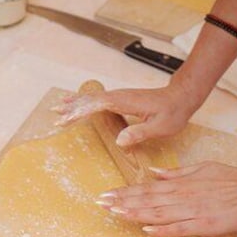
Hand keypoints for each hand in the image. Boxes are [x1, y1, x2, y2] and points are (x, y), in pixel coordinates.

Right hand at [54, 82, 201, 146]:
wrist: (181, 96)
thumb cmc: (173, 112)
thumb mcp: (161, 127)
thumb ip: (140, 133)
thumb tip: (119, 140)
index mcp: (124, 102)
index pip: (96, 105)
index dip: (79, 112)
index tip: (66, 119)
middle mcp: (118, 96)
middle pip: (89, 100)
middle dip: (71, 108)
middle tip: (54, 117)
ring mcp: (118, 96)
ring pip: (91, 98)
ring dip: (74, 104)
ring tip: (57, 109)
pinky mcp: (120, 99)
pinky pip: (97, 99)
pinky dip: (83, 102)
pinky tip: (76, 102)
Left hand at [96, 162, 236, 236]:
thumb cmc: (231, 178)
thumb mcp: (201, 168)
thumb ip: (175, 173)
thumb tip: (153, 172)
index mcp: (180, 184)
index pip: (146, 188)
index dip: (124, 192)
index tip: (106, 194)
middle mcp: (182, 196)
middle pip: (146, 199)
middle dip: (122, 201)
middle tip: (101, 204)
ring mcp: (192, 211)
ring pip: (158, 212)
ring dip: (135, 213)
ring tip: (115, 213)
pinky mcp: (205, 224)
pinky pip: (179, 228)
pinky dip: (162, 229)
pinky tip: (146, 230)